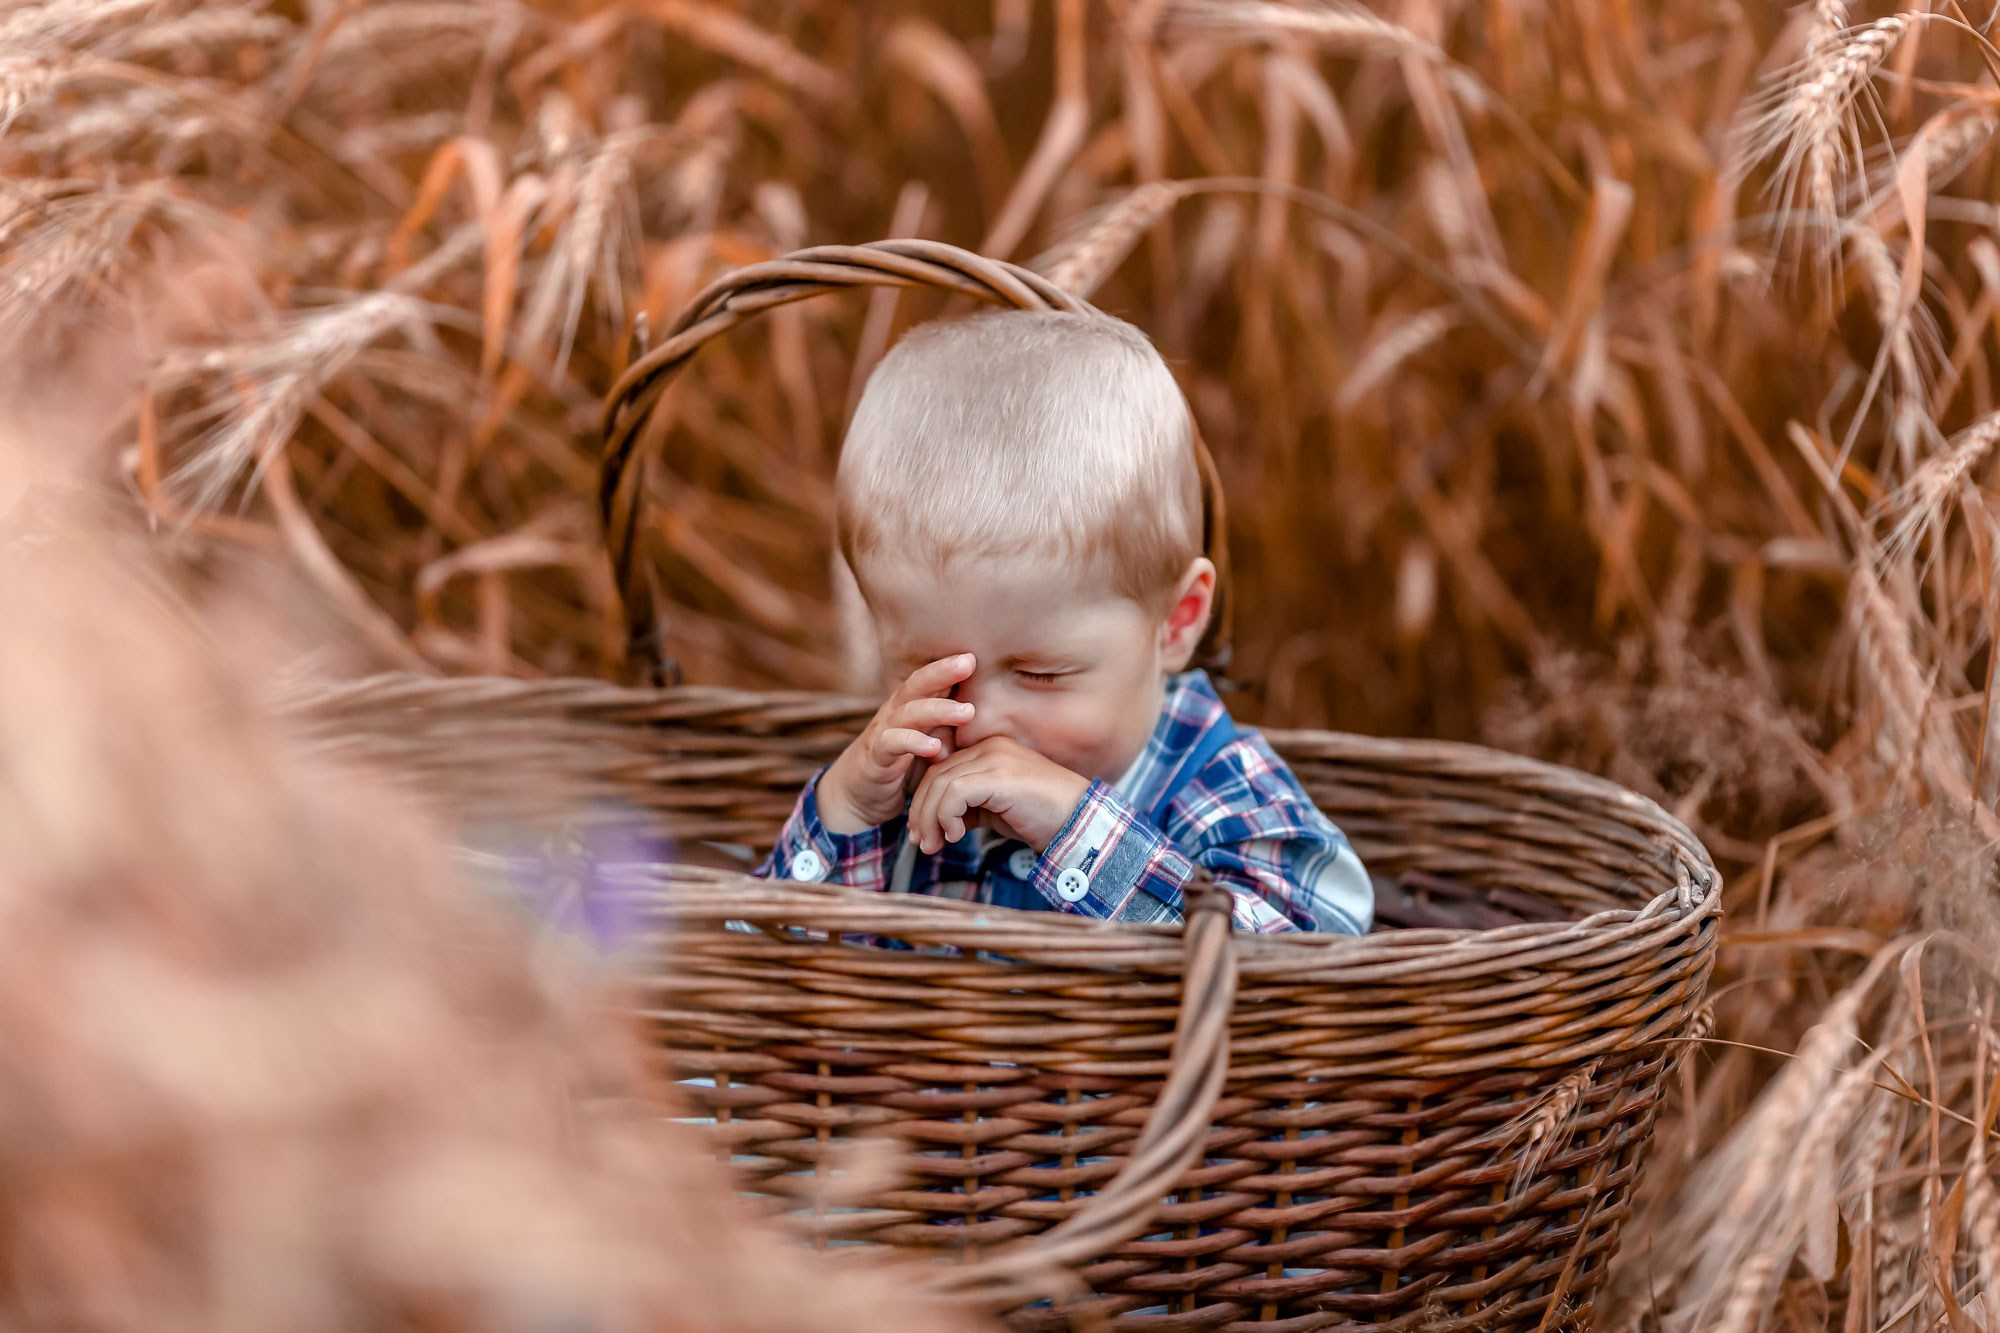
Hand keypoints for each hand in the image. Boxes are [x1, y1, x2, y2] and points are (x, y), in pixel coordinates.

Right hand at [816, 654, 976, 833]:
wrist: (857, 798)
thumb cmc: (901, 769)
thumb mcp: (931, 747)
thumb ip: (952, 733)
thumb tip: (987, 724)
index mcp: (909, 708)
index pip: (928, 680)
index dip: (949, 665)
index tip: (975, 654)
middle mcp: (894, 715)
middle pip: (915, 685)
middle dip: (942, 672)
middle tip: (968, 662)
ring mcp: (882, 734)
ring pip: (907, 713)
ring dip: (937, 710)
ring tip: (967, 712)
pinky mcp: (875, 758)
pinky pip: (892, 744)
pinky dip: (913, 743)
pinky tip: (935, 746)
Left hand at [907, 736, 1091, 855]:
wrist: (1078, 823)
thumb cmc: (1042, 819)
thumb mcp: (997, 811)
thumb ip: (970, 808)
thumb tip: (940, 823)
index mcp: (990, 751)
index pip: (942, 770)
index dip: (925, 801)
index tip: (922, 832)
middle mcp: (990, 747)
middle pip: (936, 775)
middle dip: (922, 812)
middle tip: (921, 842)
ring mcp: (995, 758)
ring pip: (941, 784)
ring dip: (930, 819)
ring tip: (935, 845)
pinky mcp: (999, 775)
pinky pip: (955, 793)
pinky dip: (947, 816)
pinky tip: (957, 835)